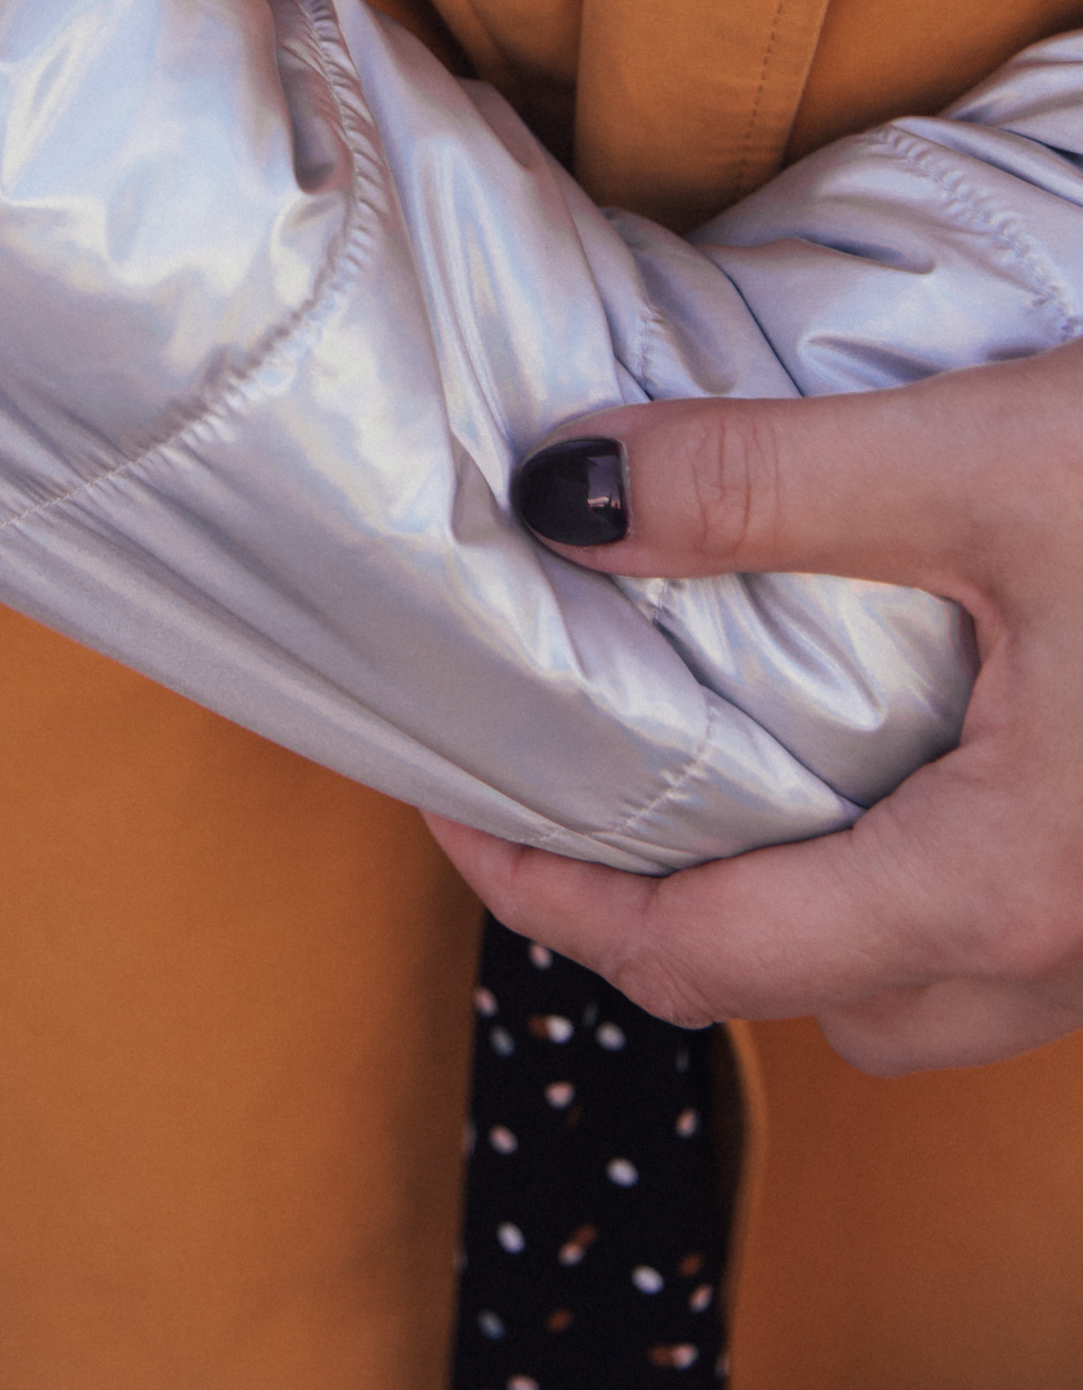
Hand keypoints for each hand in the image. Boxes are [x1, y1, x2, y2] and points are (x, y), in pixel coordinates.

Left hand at [428, 348, 1082, 1071]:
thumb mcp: (988, 464)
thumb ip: (762, 489)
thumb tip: (553, 495)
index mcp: (1008, 884)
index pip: (707, 954)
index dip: (546, 891)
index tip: (444, 801)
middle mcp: (1079, 952)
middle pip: (807, 999)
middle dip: (659, 921)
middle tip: (552, 786)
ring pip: (921, 986)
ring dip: (795, 908)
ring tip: (698, 764)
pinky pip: (1008, 930)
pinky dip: (904, 872)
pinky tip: (879, 745)